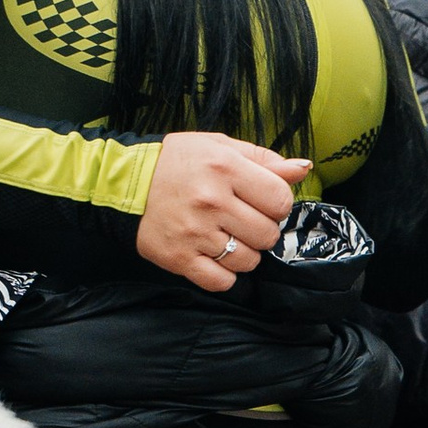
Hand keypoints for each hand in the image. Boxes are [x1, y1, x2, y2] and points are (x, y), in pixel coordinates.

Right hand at [135, 132, 312, 292]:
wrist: (125, 182)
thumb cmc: (178, 162)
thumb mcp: (220, 147)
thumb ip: (263, 159)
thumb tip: (302, 169)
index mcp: (225, 168)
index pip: (280, 200)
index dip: (277, 204)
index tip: (261, 202)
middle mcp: (212, 201)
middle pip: (268, 234)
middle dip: (261, 229)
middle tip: (241, 220)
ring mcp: (195, 233)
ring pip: (249, 260)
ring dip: (244, 252)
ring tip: (226, 236)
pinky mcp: (180, 258)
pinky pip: (222, 281)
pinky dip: (224, 274)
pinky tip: (214, 256)